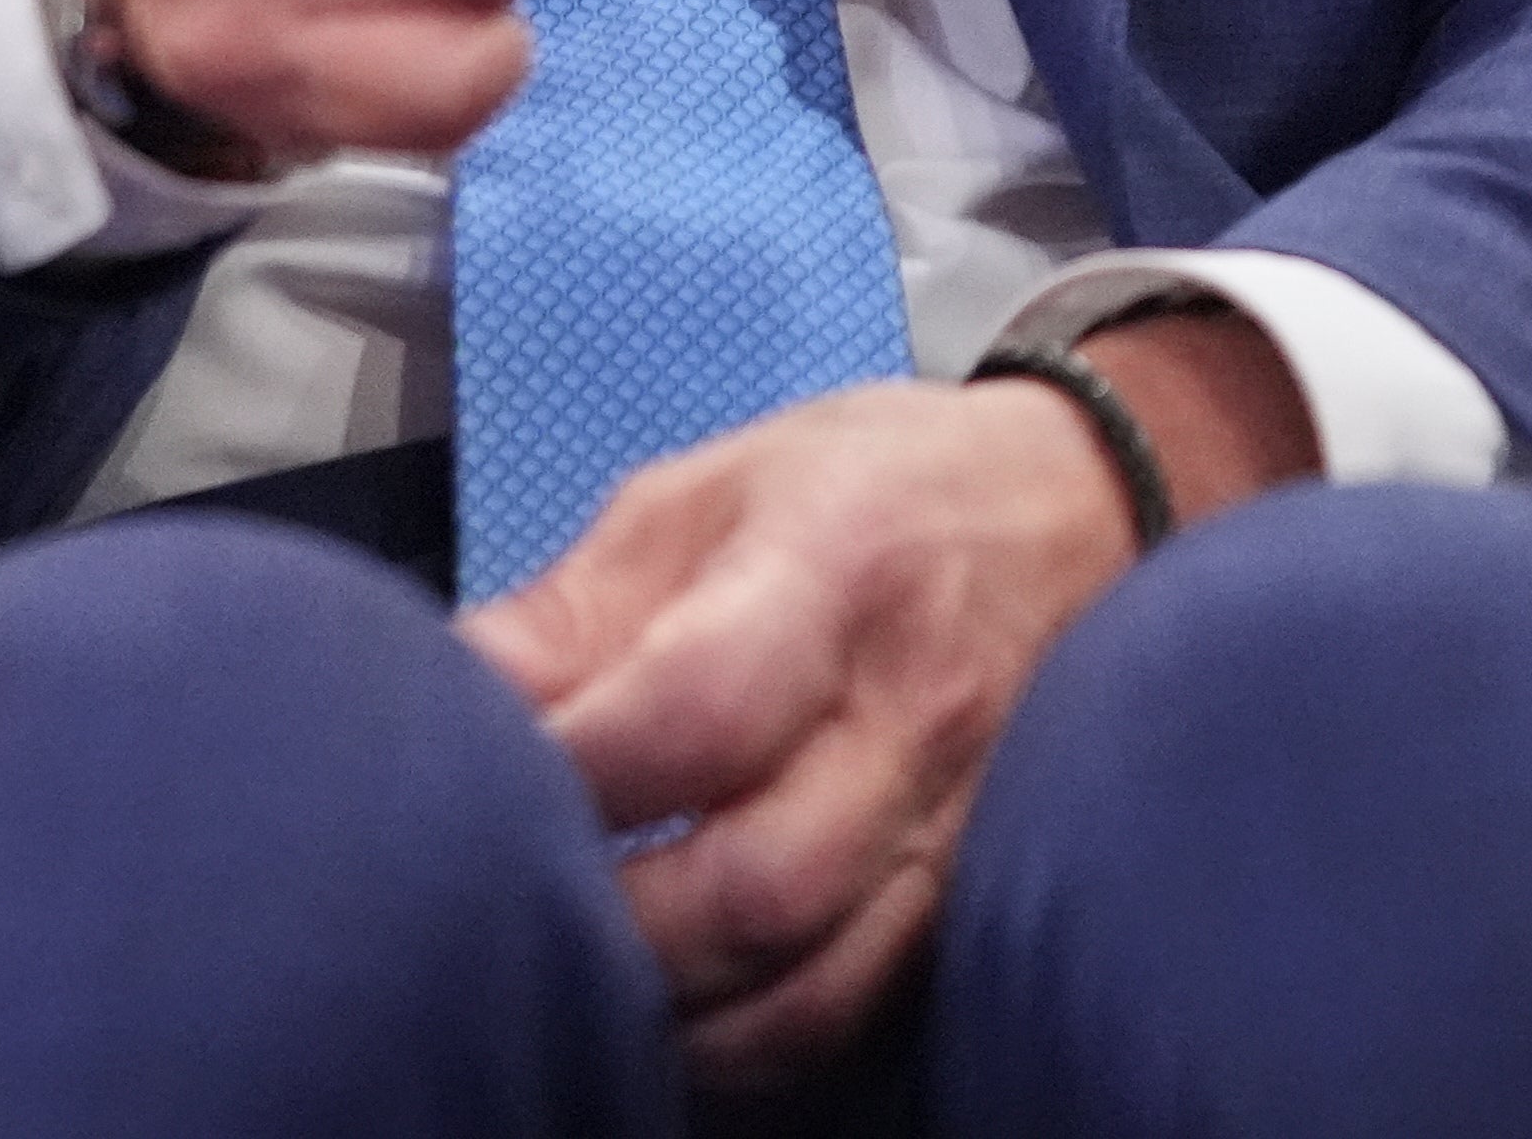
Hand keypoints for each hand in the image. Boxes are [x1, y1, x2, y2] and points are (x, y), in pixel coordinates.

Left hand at [462, 316, 1320, 1082]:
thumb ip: (571, 611)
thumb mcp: (701, 491)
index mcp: (828, 579)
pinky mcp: (984, 904)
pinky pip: (868, 1017)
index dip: (567, 775)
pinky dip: (759, 1042)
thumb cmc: (870, 493)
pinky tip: (682, 1020)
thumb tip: (442, 699)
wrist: (1089, 507)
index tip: (466, 790)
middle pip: (757, 887)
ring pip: (819, 989)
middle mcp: (914, 722)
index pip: (691, 711)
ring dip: (680, 1019)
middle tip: (502, 913)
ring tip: (580, 991)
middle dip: (609, 928)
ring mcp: (966, 833)